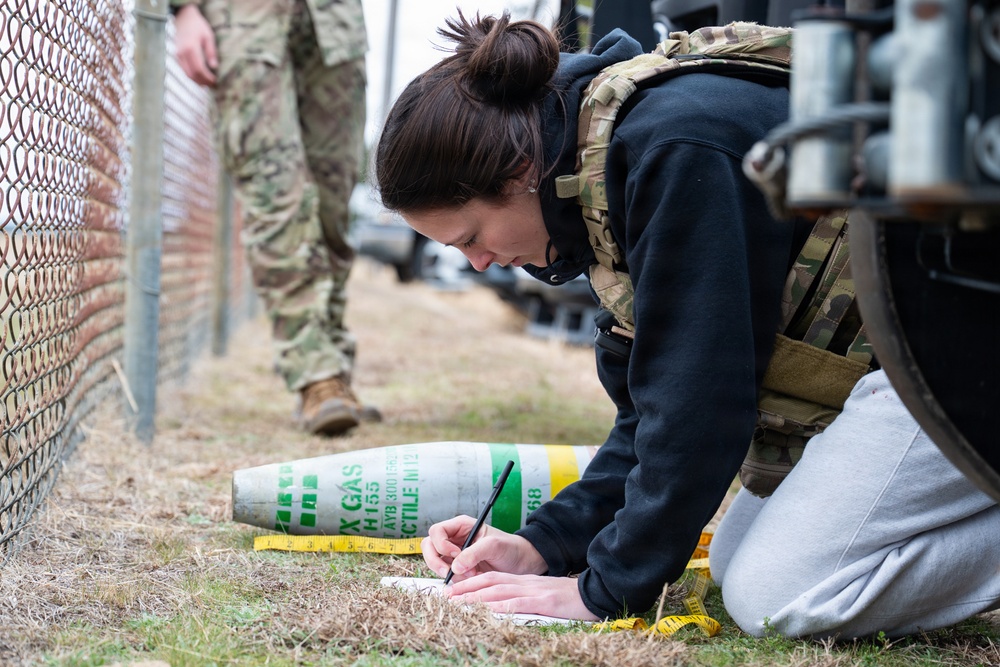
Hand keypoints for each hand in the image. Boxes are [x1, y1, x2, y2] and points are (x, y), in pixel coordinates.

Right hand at [174, 5, 217, 85]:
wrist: (184, 17)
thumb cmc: (198, 26)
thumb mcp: (208, 36)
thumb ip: (211, 52)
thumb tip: (214, 67)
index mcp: (191, 48)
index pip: (199, 69)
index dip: (207, 78)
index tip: (215, 81)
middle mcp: (182, 53)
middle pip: (192, 74)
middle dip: (202, 82)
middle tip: (212, 85)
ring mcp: (177, 54)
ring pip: (186, 73)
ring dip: (196, 81)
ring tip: (206, 84)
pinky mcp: (176, 55)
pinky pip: (183, 69)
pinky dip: (191, 75)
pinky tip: (199, 77)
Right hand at [421, 515, 546, 580]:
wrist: (521, 563)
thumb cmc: (510, 548)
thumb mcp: (494, 546)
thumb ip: (474, 553)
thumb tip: (455, 566)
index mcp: (461, 526)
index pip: (437, 531)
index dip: (441, 544)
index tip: (456, 554)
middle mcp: (454, 539)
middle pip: (429, 546)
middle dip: (435, 560)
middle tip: (449, 572)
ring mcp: (454, 555)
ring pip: (434, 562)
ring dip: (446, 572)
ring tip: (469, 575)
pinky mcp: (458, 570)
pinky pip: (446, 575)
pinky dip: (455, 580)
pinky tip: (471, 579)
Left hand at [447, 572, 599, 620]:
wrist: (598, 592)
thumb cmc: (572, 597)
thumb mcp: (546, 595)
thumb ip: (527, 598)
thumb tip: (506, 607)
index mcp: (526, 581)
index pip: (493, 577)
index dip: (472, 582)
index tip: (454, 589)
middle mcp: (526, 583)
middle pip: (490, 581)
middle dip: (466, 588)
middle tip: (445, 596)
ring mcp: (535, 591)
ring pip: (499, 590)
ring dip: (475, 596)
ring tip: (456, 603)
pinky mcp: (544, 602)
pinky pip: (518, 603)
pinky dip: (500, 605)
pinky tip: (487, 609)